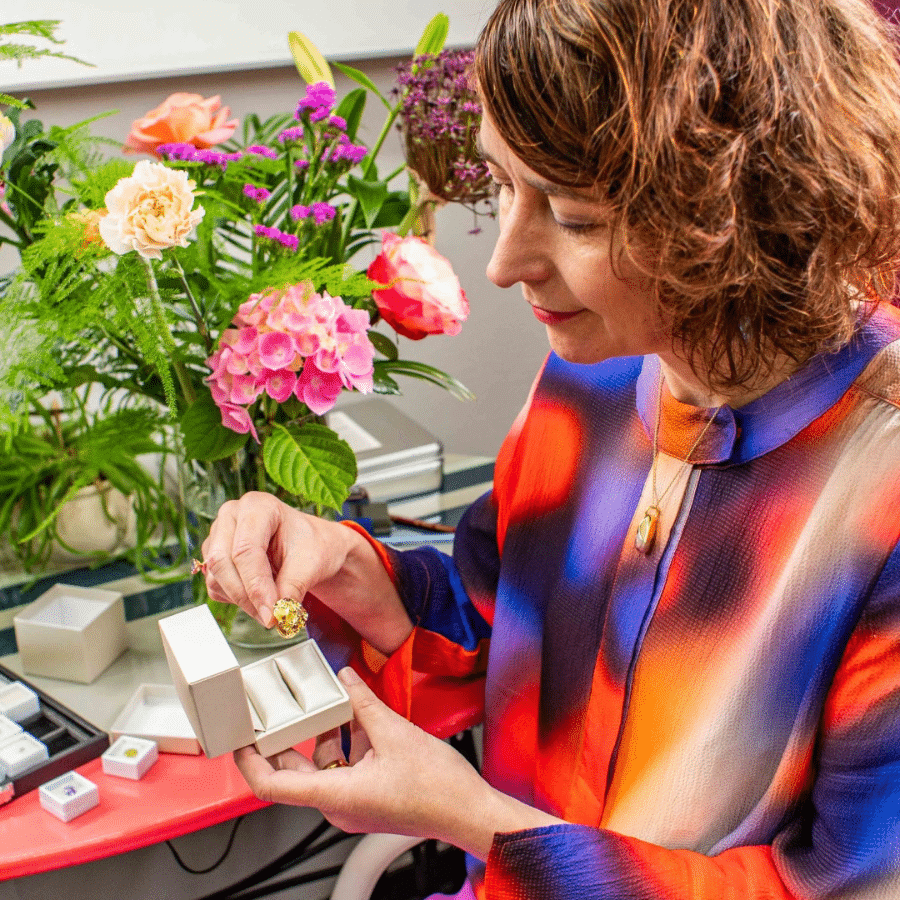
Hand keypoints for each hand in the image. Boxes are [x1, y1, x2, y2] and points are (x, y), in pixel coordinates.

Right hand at [200, 491, 339, 625]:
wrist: (312, 547)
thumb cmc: (313, 546)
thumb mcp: (311, 564)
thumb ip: (292, 588)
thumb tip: (277, 615)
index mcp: (258, 506)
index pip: (246, 550)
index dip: (256, 586)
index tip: (271, 614)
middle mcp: (232, 515)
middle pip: (223, 562)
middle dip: (246, 596)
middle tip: (271, 618)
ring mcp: (219, 535)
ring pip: (216, 577)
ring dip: (242, 600)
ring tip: (272, 603)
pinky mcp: (214, 556)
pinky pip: (214, 586)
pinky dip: (235, 599)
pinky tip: (258, 594)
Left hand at [234, 667, 555, 859]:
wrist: (470, 811)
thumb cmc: (438, 788)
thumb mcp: (395, 732)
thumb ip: (364, 702)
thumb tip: (345, 677)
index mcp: (335, 795)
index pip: (271, 785)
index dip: (248, 761)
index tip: (238, 738)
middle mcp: (337, 804)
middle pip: (295, 771)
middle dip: (288, 736)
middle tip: (277, 707)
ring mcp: (353, 803)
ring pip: (322, 765)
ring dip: (325, 733)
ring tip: (333, 702)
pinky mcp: (368, 796)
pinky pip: (343, 767)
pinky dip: (347, 742)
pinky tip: (361, 717)